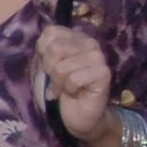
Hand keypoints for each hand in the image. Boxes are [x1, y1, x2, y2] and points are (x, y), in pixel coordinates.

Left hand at [36, 23, 115, 142]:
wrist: (75, 114)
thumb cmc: (58, 88)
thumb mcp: (45, 65)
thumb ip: (44, 50)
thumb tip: (43, 43)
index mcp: (74, 36)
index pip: (50, 32)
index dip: (42, 52)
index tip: (49, 66)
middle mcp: (89, 42)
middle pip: (54, 49)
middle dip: (50, 69)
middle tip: (57, 80)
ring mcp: (99, 56)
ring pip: (62, 67)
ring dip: (59, 83)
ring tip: (66, 88)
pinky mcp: (104, 73)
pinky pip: (74, 79)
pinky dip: (69, 89)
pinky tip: (75, 93)